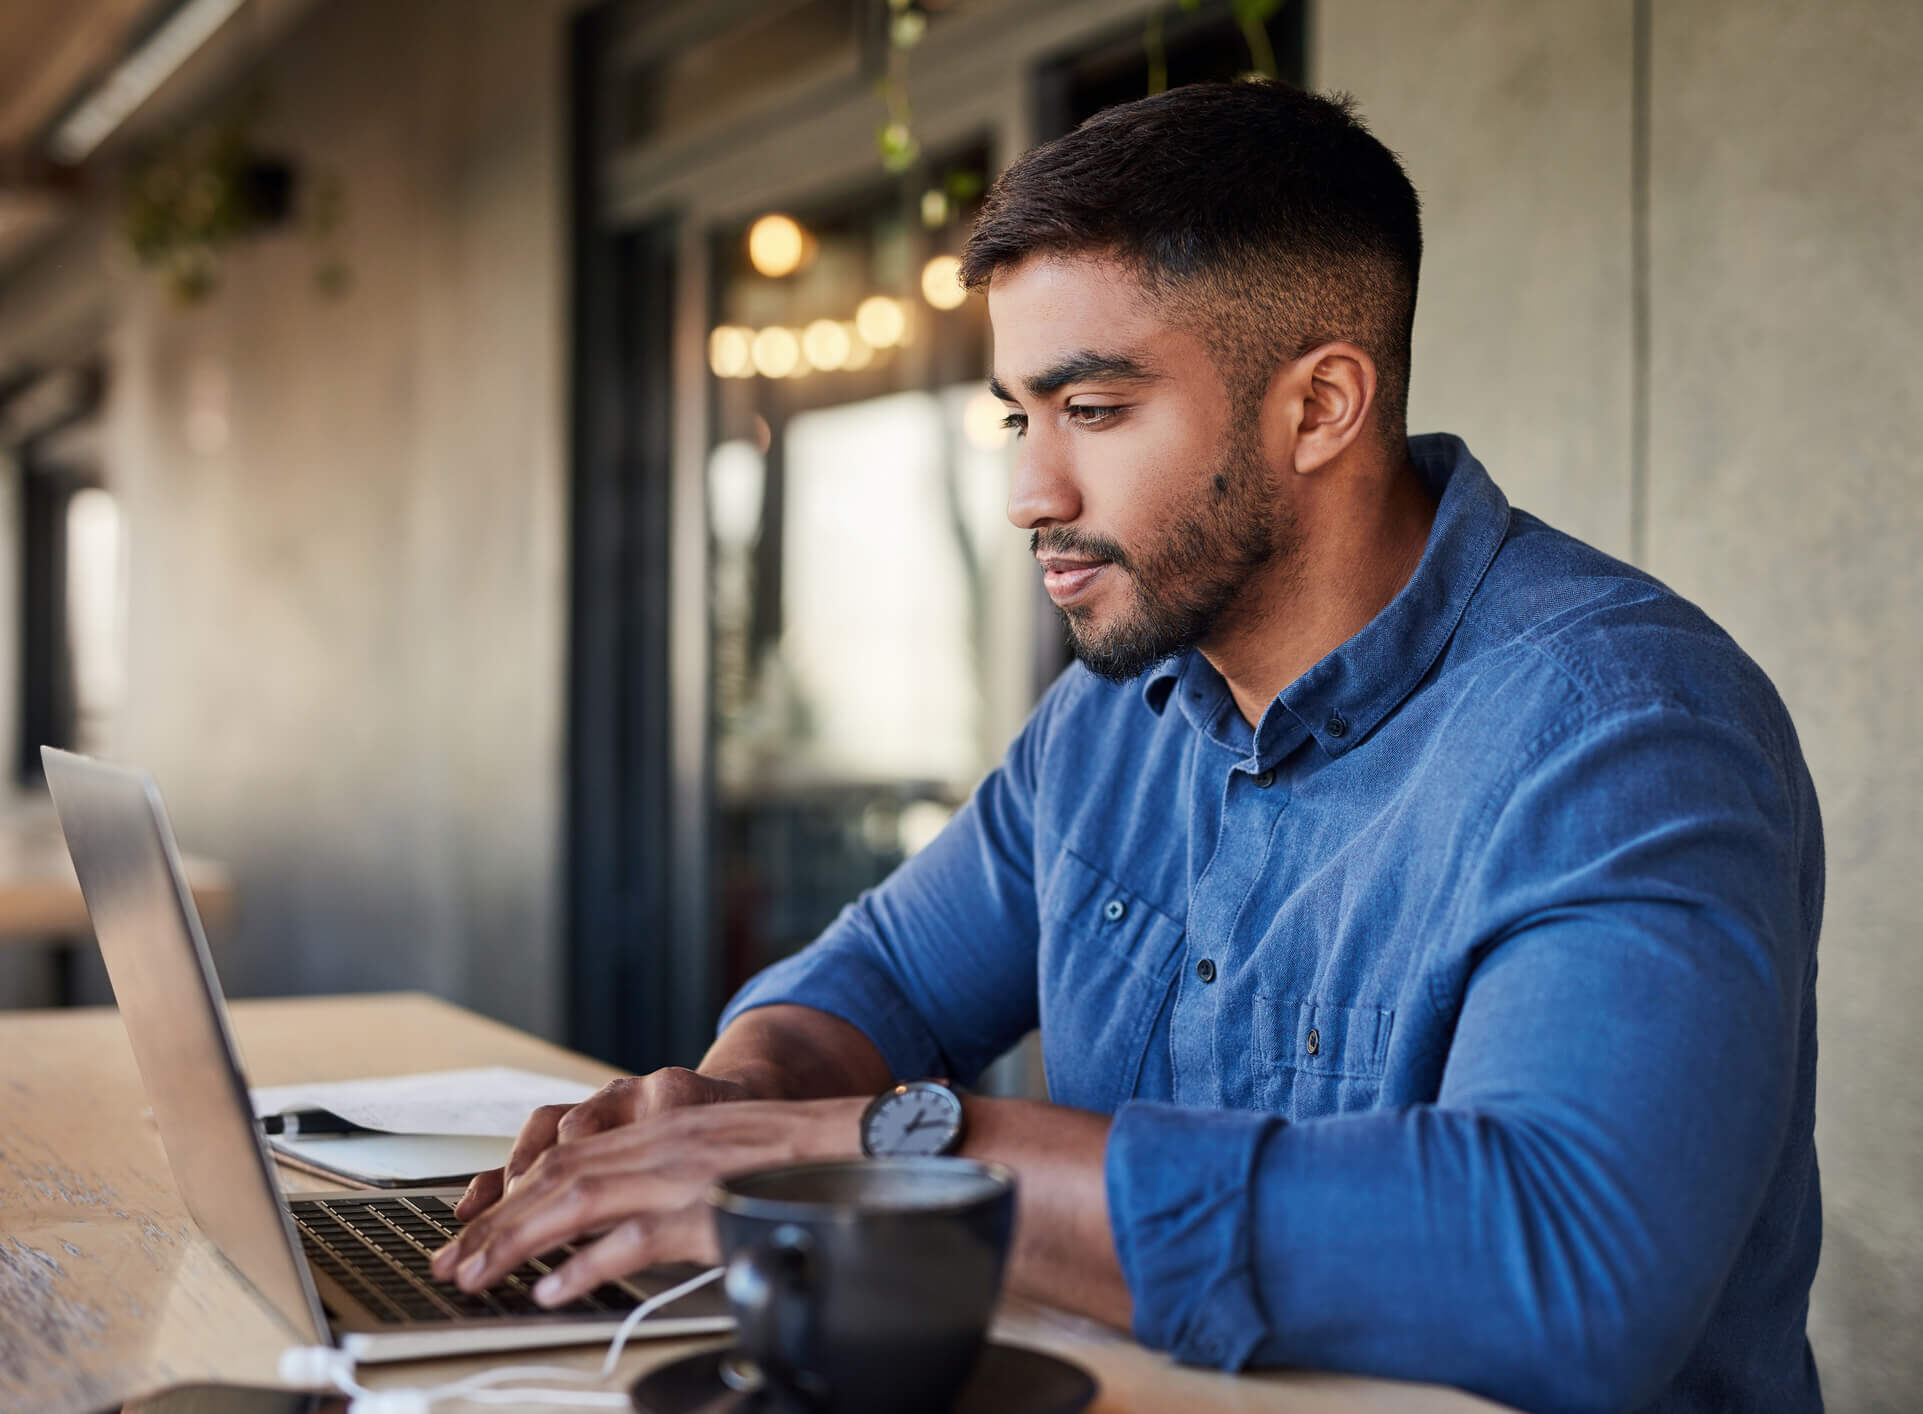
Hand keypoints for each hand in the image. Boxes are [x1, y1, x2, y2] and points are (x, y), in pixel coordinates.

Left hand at [429, 1097, 866, 1305]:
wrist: (859, 1139)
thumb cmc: (790, 1155)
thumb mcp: (714, 1156)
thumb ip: (663, 1180)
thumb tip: (606, 1231)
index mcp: (659, 1127)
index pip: (563, 1156)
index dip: (507, 1194)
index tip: (466, 1232)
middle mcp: (661, 1141)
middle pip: (556, 1176)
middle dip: (494, 1222)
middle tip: (449, 1264)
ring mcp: (683, 1171)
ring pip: (579, 1199)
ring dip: (519, 1241)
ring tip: (479, 1277)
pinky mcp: (710, 1205)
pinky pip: (638, 1235)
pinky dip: (589, 1263)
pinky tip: (555, 1288)